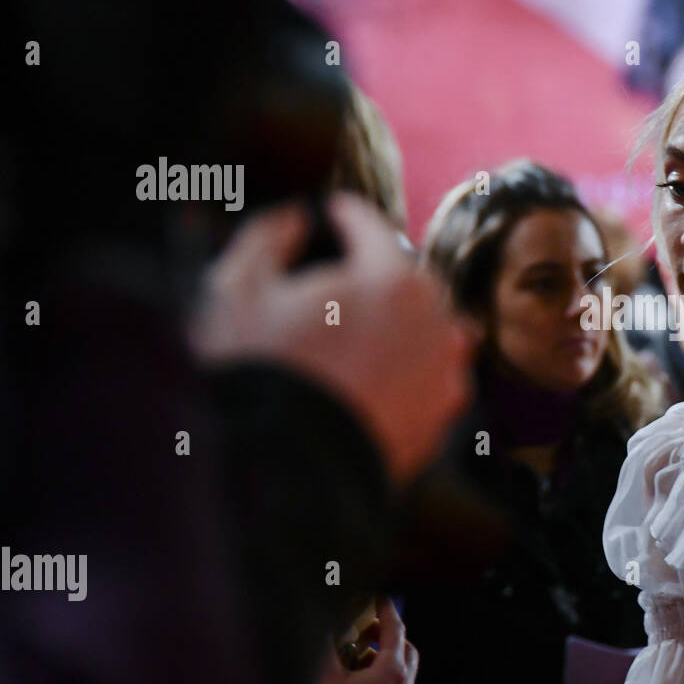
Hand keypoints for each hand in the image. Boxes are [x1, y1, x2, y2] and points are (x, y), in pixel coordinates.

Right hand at [188, 193, 473, 481]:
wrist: (284, 470)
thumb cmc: (261, 374)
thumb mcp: (239, 287)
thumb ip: (270, 236)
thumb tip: (294, 218)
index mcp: (391, 277)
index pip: (370, 226)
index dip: (343, 215)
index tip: (330, 214)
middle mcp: (433, 320)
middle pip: (406, 279)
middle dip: (374, 273)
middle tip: (337, 282)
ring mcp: (443, 371)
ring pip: (429, 328)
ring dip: (401, 322)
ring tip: (359, 332)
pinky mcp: (441, 417)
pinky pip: (432, 377)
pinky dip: (410, 370)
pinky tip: (375, 377)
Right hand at [309, 597, 417, 683]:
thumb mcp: (327, 677)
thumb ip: (327, 647)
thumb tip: (325, 626)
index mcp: (392, 670)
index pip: (395, 628)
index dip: (387, 610)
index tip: (381, 599)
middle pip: (407, 650)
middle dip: (391, 637)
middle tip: (369, 633)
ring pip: (406, 676)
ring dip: (389, 664)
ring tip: (363, 665)